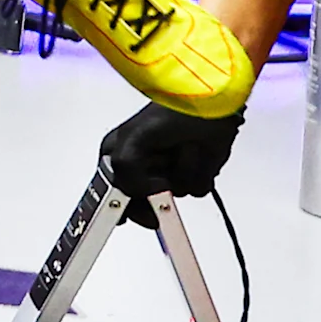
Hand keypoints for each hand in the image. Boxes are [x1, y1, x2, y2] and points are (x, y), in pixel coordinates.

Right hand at [99, 101, 243, 195]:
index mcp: (116, 155)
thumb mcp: (132, 141)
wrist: (211, 105)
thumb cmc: (171, 112)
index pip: (110, 192)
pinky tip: (196, 154)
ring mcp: (167, 172)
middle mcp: (142, 166)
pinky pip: (196, 191)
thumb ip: (125, 173)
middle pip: (143, 201)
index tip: (124, 216)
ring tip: (181, 149)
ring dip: (180, 174)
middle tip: (161, 181)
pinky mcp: (193, 175)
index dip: (119, 206)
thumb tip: (140, 194)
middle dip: (155, 189)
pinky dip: (200, 174)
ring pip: (172, 197)